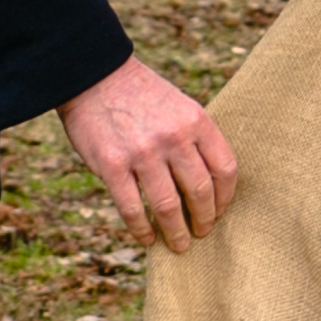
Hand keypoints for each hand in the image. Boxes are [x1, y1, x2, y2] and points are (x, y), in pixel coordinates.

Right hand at [57, 54, 237, 255]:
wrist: (94, 76)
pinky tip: (147, 237)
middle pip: (200, 192)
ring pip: (169, 207)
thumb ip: (196, 139)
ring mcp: (143, 153)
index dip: (226, 197)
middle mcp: (173, 138)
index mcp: (196, 121)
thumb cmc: (142, 96)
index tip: (220, 210)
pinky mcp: (113, 165)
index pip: (225, 169)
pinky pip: (133, 209)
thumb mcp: (180, 106)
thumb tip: (210, 184)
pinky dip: (142, 229)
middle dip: (204, 219)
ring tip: (178, 244)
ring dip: (176, 232)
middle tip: (201, 232)